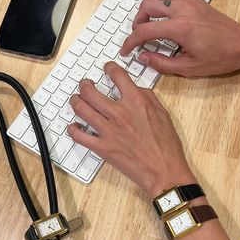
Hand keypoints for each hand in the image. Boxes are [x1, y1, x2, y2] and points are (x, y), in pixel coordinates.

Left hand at [67, 62, 195, 197]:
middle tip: (85, 85)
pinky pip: (79, 136)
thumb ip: (147, 98)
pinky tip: (73, 127)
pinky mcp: (102, 148)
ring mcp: (108, 131)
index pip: (117, 75)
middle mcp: (119, 113)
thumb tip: (135, 89)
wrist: (163, 171)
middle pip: (91, 91)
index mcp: (136, 102)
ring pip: (81, 109)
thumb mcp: (163, 114)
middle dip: (85, 85)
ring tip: (76, 100)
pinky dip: (73, 130)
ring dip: (75, 101)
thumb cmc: (166, 146)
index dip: (109, 68)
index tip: (107, 68)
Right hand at [120, 0, 239, 76]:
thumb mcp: (188, 68)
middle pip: (147, 7)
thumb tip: (144, 58)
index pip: (144, 31)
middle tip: (137, 36)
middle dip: (137, 22)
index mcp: (179, 29)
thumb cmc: (220, 57)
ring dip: (147, 3)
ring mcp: (189, 1)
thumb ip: (162, 63)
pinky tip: (162, 0)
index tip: (126, 50)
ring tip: (146, 17)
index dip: (130, 42)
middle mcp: (182, 11)